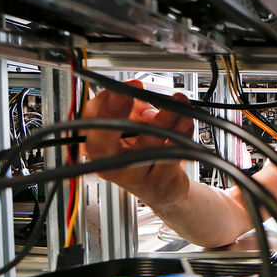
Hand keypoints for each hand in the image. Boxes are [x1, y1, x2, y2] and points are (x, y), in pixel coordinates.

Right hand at [80, 89, 194, 208]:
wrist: (165, 188)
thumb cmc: (145, 153)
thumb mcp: (135, 124)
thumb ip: (133, 105)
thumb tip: (134, 88)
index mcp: (98, 147)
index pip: (90, 125)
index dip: (105, 104)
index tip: (122, 88)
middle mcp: (110, 165)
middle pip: (103, 143)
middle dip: (116, 113)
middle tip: (133, 93)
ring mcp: (133, 177)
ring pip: (145, 147)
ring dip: (164, 119)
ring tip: (176, 103)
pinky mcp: (158, 183)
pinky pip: (170, 156)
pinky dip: (181, 134)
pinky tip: (186, 121)